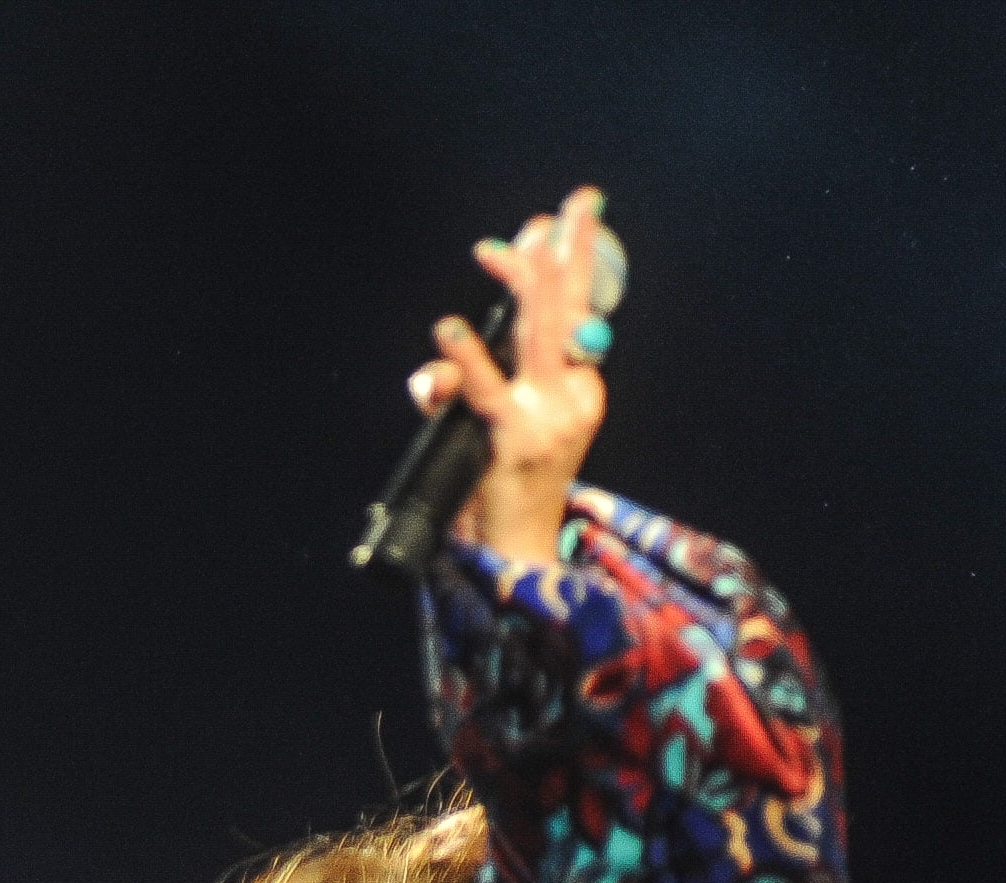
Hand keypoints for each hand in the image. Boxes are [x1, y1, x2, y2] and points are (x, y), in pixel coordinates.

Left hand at [410, 184, 613, 568]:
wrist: (513, 552)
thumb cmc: (500, 485)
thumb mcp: (493, 425)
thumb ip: (464, 390)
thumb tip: (428, 371)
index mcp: (578, 388)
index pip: (576, 312)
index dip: (570, 261)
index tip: (561, 219)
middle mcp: (570, 395)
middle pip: (566, 310)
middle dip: (566, 252)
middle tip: (565, 206)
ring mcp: (544, 415)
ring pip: (537, 335)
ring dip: (519, 285)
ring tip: (495, 248)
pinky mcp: (510, 438)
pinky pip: (484, 389)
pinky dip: (462, 359)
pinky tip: (446, 330)